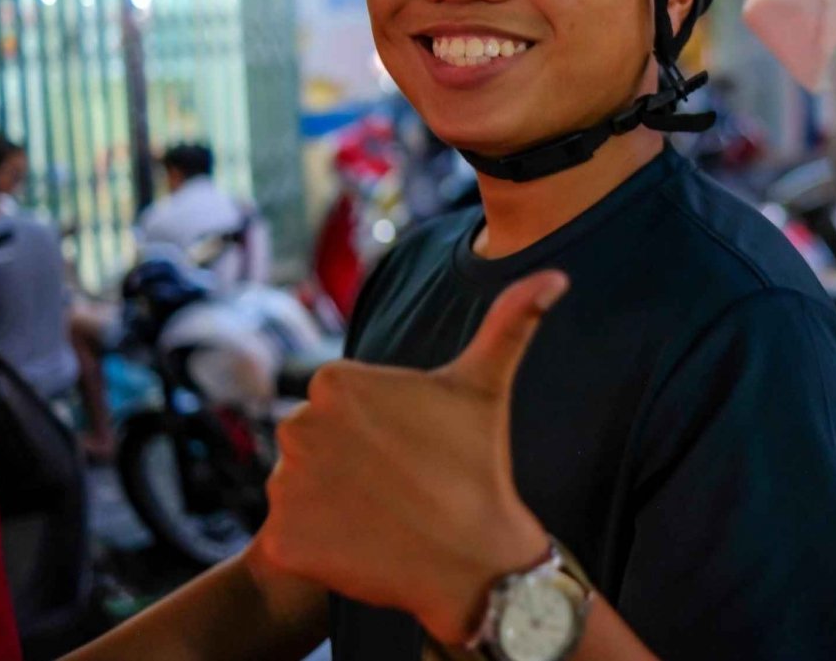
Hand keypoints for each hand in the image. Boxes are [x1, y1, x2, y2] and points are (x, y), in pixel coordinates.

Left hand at [256, 269, 570, 645]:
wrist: (475, 560)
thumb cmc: (479, 465)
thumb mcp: (487, 385)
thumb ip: (512, 321)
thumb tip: (555, 276)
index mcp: (335, 381)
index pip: (338, 404)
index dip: (378, 429)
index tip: (411, 448)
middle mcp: (297, 425)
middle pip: (315, 443)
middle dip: (349, 461)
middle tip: (401, 483)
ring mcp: (285, 485)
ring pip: (300, 487)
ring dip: (331, 501)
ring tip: (383, 513)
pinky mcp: (280, 540)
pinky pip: (289, 536)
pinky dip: (318, 545)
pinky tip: (361, 544)